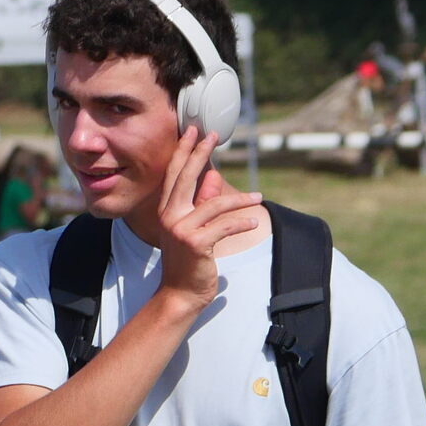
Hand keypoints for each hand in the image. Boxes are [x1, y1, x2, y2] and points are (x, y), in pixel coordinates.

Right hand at [152, 126, 263, 307]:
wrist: (179, 294)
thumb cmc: (187, 262)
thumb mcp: (193, 229)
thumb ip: (201, 202)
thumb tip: (213, 176)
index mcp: (167, 211)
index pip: (174, 175)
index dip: (184, 151)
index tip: (194, 131)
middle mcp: (170, 217)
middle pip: (186, 178)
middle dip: (200, 153)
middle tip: (213, 134)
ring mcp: (181, 230)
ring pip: (214, 204)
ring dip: (240, 200)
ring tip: (258, 197)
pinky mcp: (196, 243)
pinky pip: (224, 226)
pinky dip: (241, 222)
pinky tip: (253, 221)